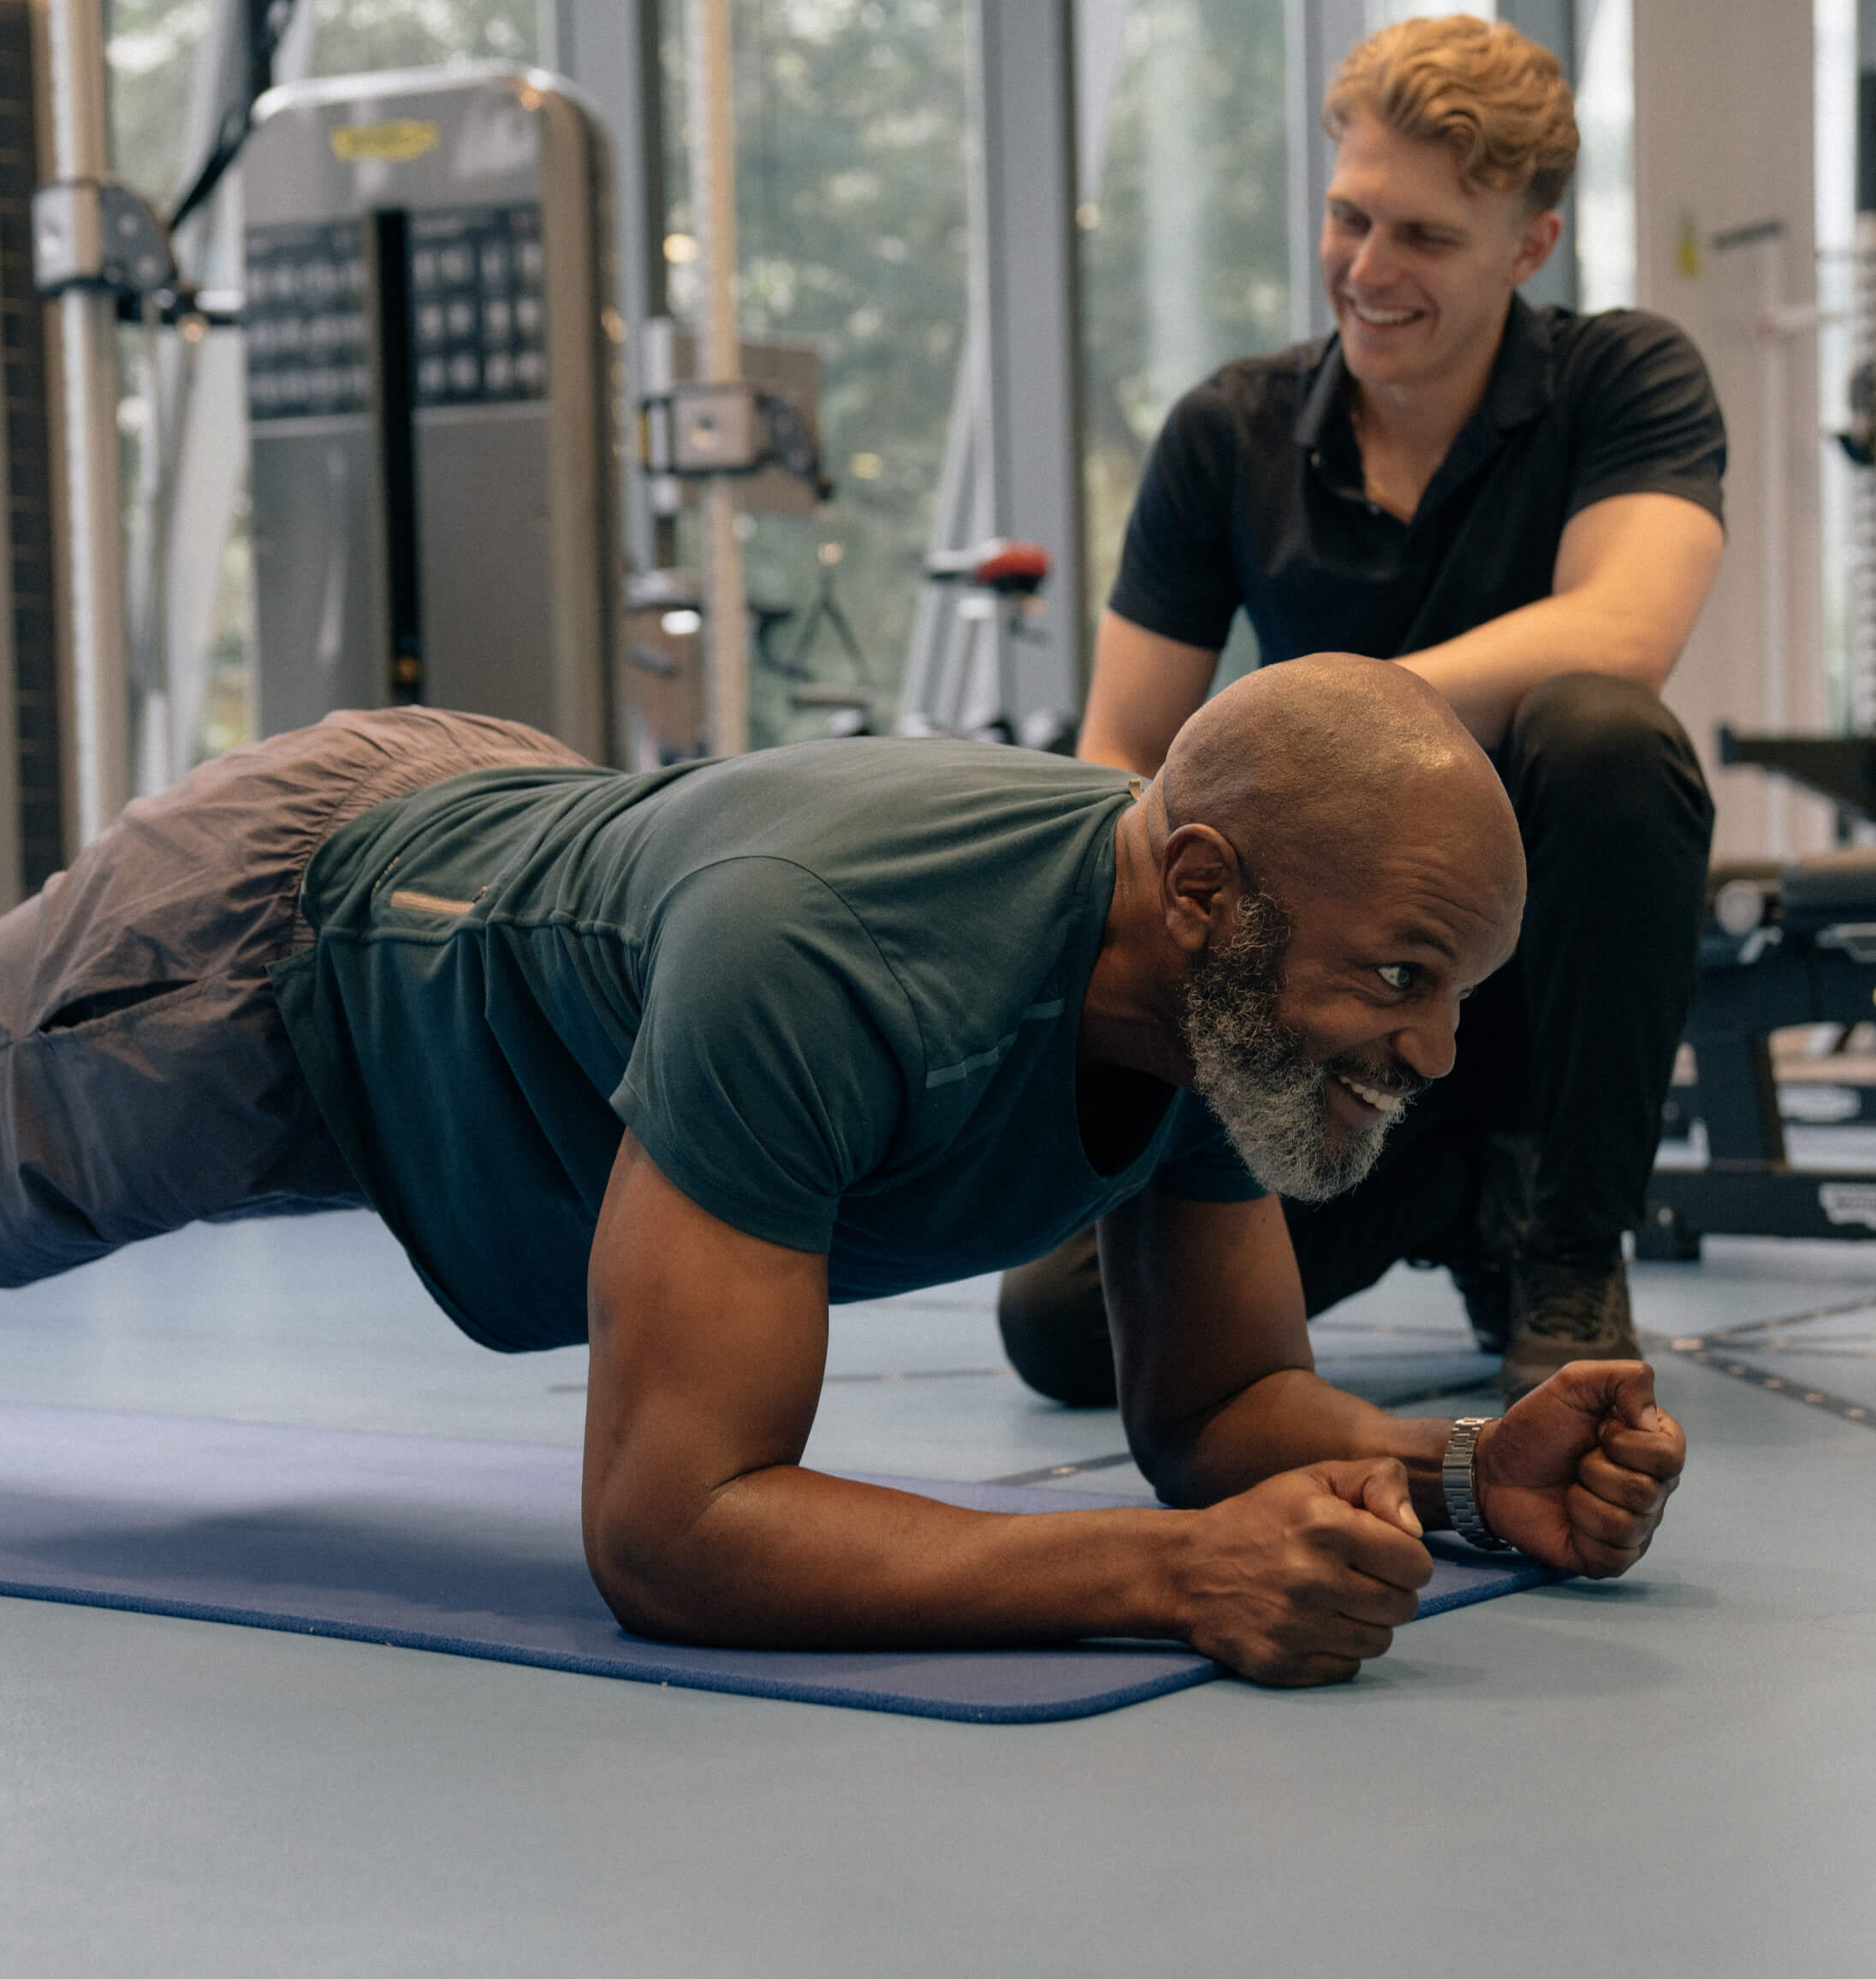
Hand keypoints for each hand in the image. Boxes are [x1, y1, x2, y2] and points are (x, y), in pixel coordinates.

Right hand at [1174, 1458, 1432, 1686]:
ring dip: (1365, 1623)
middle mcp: (1313, 1579)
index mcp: (1326, 1526)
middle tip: (1356, 1578)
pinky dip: (1337, 1650)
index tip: (1379, 1554)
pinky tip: (1312, 1625)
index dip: (1405, 1559)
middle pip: (1403, 1608)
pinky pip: (1347, 1669)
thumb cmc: (1261, 1518)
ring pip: (1379, 1642)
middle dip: (1388, 1592)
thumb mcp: (1316, 1478)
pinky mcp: (1281, 1664)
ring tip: (1333, 1601)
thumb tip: (1415, 1531)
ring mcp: (1295, 1628)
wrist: (1186, 1568)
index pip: (1417, 1565)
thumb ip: (1378, 1482)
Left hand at [1474, 1361, 1684, 1577]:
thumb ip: (1626, 1378)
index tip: (1596, 1431)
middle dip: (1597, 1469)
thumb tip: (1651, 1419)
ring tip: (1570, 1486)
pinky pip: (1614, 1554)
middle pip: (1648, 1492)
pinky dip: (1582, 1529)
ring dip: (1584, 1499)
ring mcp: (1636, 1527)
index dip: (1625, 1443)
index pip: (1670, 1455)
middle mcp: (1655, 1490)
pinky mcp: (1612, 1557)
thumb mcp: (1575, 1382)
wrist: (1493, 1467)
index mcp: (1655, 1448)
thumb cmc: (1538, 1425)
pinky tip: (1569, 1516)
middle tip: (1578, 1461)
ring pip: (1628, 1524)